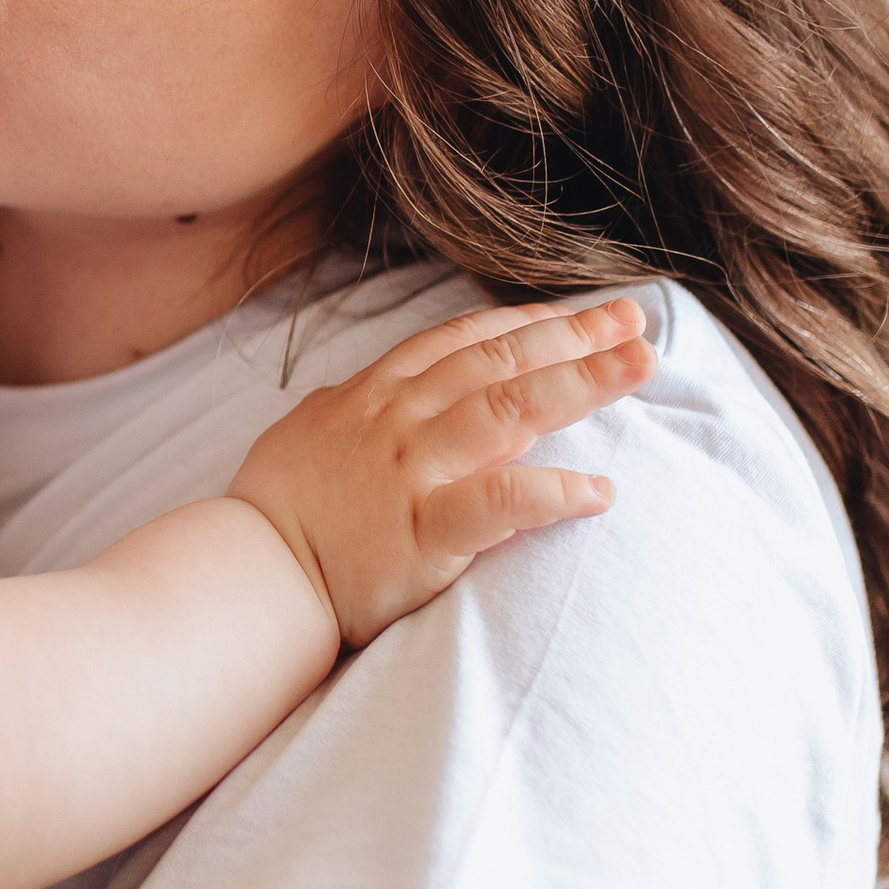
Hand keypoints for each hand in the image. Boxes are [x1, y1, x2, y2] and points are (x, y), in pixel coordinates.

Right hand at [229, 295, 651, 647]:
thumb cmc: (276, 510)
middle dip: (574, 335)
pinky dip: (553, 493)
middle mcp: (399, 419)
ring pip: (510, 409)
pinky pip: (500, 503)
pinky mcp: (424, 532)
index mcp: (375, 393)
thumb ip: (362, 407)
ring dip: (582, 382)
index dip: (528, 321)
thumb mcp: (313, 431)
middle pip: (501, 360)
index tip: (580, 314)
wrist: (249, 574)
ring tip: (639, 365)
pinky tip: (600, 491)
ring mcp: (413, 472)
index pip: (465, 340)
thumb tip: (391, 389)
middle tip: (635, 320)